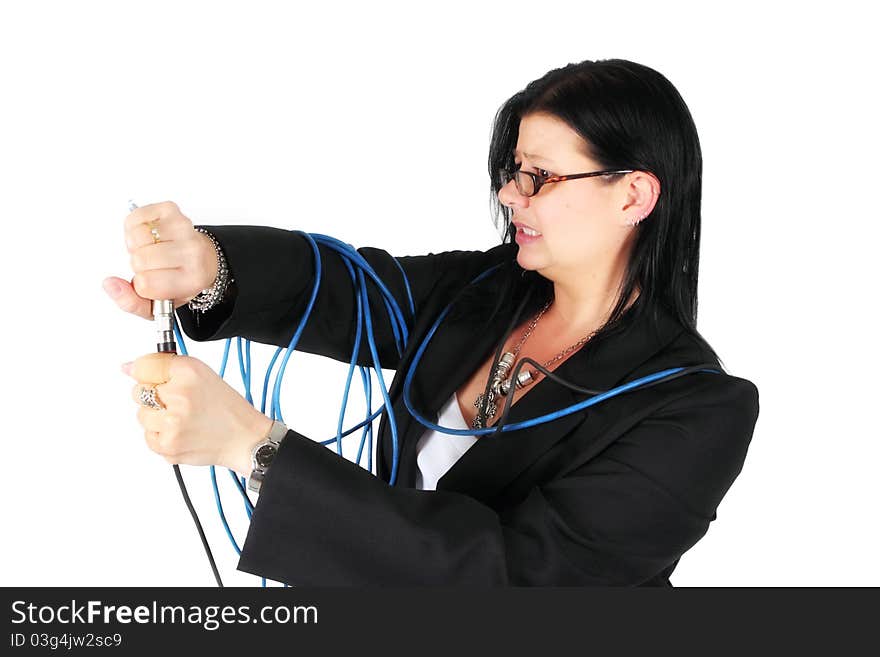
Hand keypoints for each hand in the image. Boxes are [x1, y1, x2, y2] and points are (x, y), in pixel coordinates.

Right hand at [103, 200, 217, 319]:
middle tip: (151, 265)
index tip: (152, 282)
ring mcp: (184, 228)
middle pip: (140, 259)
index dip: (141, 285)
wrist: (200, 259)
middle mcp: (192, 252)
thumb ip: (130, 302)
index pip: (146, 284)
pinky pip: (135, 217)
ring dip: (136, 245)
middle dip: (138, 264)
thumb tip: (110, 284)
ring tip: (149, 249)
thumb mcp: (159, 304)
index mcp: (191, 279)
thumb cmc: (177, 280)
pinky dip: (134, 227)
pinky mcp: (171, 210)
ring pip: (137, 237)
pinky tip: (148, 236)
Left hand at [123, 352, 273, 476]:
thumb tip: (127, 368)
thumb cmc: (224, 407)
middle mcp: (179, 396)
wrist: (243, 438)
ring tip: (182, 419)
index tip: (155, 378)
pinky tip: (181, 432)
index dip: (148, 372)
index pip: (143, 365)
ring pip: (142, 416)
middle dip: (154, 395)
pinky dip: (161, 435)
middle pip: (138, 391)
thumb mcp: (201, 373)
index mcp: (188, 372)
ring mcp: (171, 424)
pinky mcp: (167, 447)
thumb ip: (162, 366)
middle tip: (179, 401)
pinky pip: (148, 436)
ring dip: (157, 418)